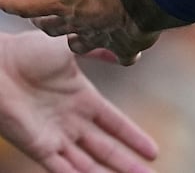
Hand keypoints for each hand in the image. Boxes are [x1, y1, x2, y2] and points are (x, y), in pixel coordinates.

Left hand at [0, 0, 158, 66]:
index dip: (11, 3)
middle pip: (51, 27)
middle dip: (43, 23)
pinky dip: (122, 55)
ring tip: (74, 38)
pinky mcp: (124, 45)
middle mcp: (75, 23)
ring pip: (80, 44)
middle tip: (38, 20)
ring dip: (75, 41)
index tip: (1, 2)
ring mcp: (99, 36)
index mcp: (59, 3)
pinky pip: (121, 56)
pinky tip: (125, 54)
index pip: (26, 6)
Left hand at [0, 30, 157, 171]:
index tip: (152, 151)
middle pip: (106, 148)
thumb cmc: (28, 52)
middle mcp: (72, 122)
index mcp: (83, 99)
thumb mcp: (71, 47)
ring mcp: (55, 136)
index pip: (114, 124)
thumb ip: (99, 50)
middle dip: (127, 163)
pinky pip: (61, 167)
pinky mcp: (38, 146)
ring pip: (87, 163)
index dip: (133, 137)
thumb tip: (128, 51)